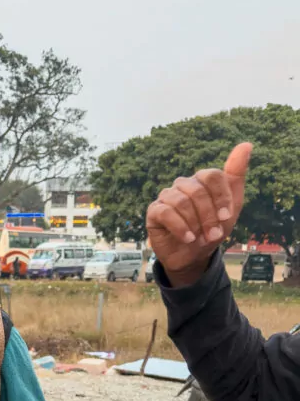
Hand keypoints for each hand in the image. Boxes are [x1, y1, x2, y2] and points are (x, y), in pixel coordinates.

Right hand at [146, 142, 251, 284]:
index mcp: (201, 180)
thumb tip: (246, 144)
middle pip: (197, 190)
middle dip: (208, 216)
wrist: (194, 257)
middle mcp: (183, 184)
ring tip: (199, 238)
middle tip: (214, 234)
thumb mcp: (231, 207)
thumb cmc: (212, 230)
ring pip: (182, 201)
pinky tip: (188, 238)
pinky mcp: (154, 211)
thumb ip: (237, 176)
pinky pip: (166, 213)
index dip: (221, 197)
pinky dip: (180, 227)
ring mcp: (167, 196)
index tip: (227, 217)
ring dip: (195, 224)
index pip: (212, 176)